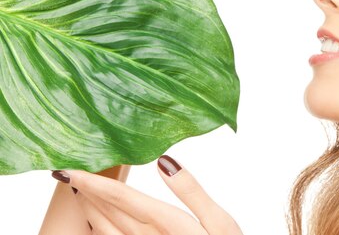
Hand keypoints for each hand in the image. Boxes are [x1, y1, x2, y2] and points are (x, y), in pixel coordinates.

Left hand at [57, 155, 242, 234]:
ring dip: (91, 210)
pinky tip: (98, 220)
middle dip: (88, 192)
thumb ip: (192, 192)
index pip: (124, 199)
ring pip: (109, 231)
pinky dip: (102, 229)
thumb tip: (164, 161)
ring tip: (79, 191)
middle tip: (68, 172)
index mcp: (169, 224)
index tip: (73, 169)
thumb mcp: (220, 221)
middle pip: (111, 213)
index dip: (96, 183)